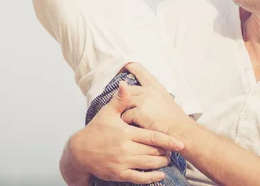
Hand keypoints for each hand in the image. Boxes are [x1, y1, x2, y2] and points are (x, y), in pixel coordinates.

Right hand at [69, 81, 184, 183]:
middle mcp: (125, 149)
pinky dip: (151, 177)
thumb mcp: (106, 113)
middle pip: (152, 151)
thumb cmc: (95, 130)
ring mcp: (122, 163)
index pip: (151, 136)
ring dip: (161, 162)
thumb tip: (125, 83)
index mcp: (125, 133)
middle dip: (165, 151)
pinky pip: (138, 178)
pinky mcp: (118, 174)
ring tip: (168, 158)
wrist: (80, 151)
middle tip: (174, 149)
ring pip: (148, 164)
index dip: (167, 140)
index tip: (179, 142)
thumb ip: (119, 99)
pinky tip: (160, 174)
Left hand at [122, 63, 195, 138]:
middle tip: (119, 105)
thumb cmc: (175, 120)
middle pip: (126, 88)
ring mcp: (144, 101)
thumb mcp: (165, 100)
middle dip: (120, 97)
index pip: (140, 71)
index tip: (124, 66)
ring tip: (123, 117)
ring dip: (121, 110)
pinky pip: (125, 115)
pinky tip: (130, 126)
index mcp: (156, 86)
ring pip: (123, 101)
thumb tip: (138, 96)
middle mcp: (149, 91)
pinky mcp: (139, 112)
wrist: (182, 132)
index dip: (130, 67)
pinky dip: (125, 121)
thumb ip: (151, 95)